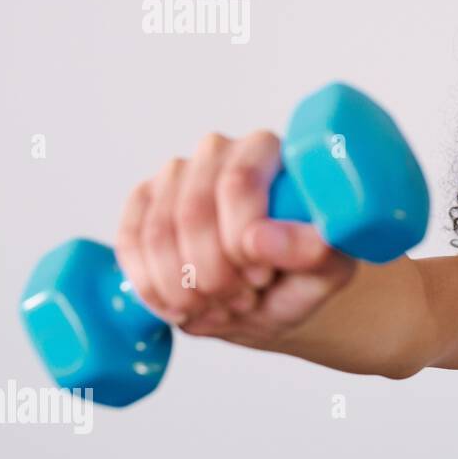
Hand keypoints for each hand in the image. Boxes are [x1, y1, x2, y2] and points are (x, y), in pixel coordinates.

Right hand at [113, 131, 356, 347]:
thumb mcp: (327, 272)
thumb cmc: (303, 277)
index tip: (260, 277)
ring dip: (185, 288)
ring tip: (219, 306)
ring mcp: (175, 176)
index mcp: (270, 152)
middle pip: (193, 212)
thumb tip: (260, 240)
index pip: (238, 182)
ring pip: (157, 234)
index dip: (241, 240)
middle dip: (214, 274)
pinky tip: (181, 306)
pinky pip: (130, 245)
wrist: (269, 297)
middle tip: (241, 301)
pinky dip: (152, 288)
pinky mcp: (143, 203)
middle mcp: (219, 152)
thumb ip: (312, 251)